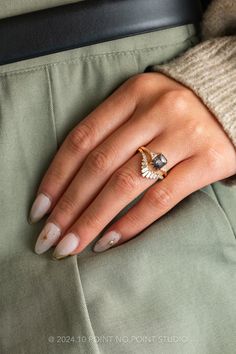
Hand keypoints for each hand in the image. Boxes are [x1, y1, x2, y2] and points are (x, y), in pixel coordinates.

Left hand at [29, 73, 235, 258]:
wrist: (232, 101)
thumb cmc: (177, 111)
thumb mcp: (142, 107)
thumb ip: (111, 132)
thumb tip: (71, 183)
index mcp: (133, 94)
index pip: (82, 139)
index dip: (57, 176)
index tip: (40, 208)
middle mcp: (157, 110)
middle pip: (99, 165)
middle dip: (68, 206)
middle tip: (49, 237)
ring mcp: (184, 135)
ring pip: (125, 184)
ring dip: (93, 220)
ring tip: (72, 245)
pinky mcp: (209, 160)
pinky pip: (162, 198)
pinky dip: (132, 223)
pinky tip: (110, 241)